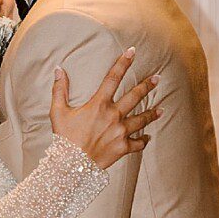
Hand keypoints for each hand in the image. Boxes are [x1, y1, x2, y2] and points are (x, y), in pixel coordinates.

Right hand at [50, 47, 159, 168]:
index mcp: (99, 104)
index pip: (113, 77)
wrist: (71, 165)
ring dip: (152, 113)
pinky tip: (147, 138)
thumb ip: (59, 89)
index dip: (123, 62)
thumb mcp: (58, 111)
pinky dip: (143, 141)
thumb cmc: (63, 138)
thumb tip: (59, 69)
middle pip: (135, 96)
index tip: (132, 52)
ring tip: (160, 109)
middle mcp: (113, 115)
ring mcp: (120, 132)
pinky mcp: (122, 148)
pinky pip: (138, 143)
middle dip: (147, 85)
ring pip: (142, 119)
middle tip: (157, 78)